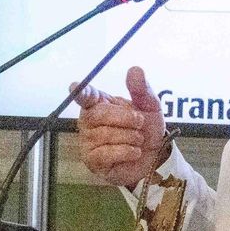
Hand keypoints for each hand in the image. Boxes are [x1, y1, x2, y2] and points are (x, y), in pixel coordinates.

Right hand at [72, 66, 167, 188]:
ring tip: (137, 140)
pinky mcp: (92, 160)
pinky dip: (126, 151)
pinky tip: (133, 152)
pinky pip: (106, 153)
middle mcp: (89, 121)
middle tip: (140, 123)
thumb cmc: (146, 128)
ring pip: (105, 135)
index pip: (86, 96)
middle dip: (125, 118)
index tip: (74, 87)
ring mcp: (88, 141)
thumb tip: (135, 69)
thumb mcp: (150, 106)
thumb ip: (141, 89)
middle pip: (99, 114)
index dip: (81, 92)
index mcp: (99, 103)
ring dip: (130, 137)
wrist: (155, 156)